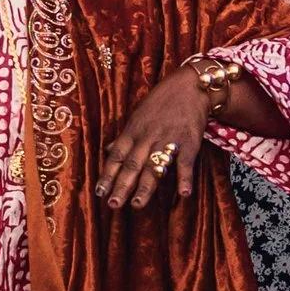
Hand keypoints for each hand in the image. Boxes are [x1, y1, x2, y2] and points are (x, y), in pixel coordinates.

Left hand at [99, 66, 209, 209]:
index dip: (107, 174)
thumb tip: (107, 150)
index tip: (99, 192)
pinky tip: (183, 194)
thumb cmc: (161, 101)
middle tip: (113, 205)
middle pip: (132, 164)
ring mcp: (168, 140)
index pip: (116, 156)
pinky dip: (185, 178)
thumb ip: (124, 136)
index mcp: (133, 131)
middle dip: (122, 186)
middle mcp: (148, 137)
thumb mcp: (137, 115)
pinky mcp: (189, 142)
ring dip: (146, 186)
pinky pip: (185, 163)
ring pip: (155, 166)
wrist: (190, 85)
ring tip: (137, 204)